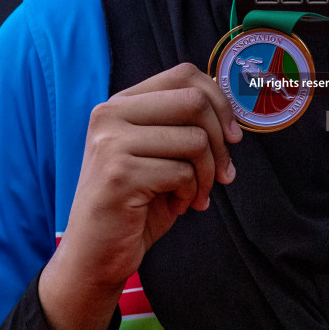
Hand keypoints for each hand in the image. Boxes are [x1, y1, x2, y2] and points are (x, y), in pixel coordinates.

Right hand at [38, 62, 241, 329]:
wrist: (95, 255)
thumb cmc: (135, 204)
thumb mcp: (159, 154)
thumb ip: (182, 126)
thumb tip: (233, 112)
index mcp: (120, 103)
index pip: (183, 74)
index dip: (219, 101)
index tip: (232, 136)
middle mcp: (110, 114)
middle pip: (195, 102)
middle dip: (221, 142)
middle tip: (223, 174)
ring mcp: (110, 143)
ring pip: (195, 140)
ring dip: (207, 175)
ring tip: (195, 195)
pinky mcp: (118, 174)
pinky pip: (182, 172)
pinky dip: (190, 194)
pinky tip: (176, 206)